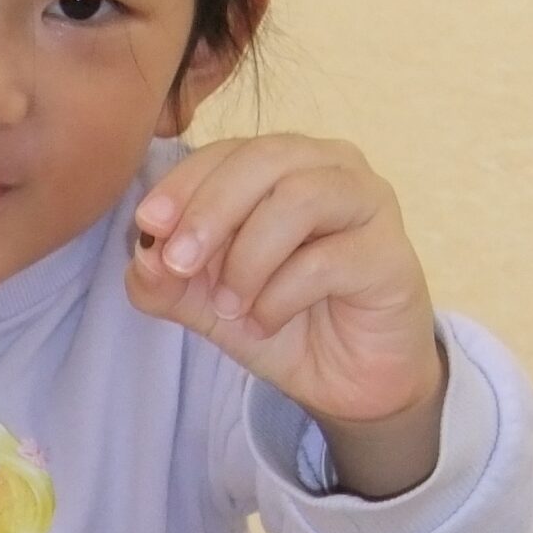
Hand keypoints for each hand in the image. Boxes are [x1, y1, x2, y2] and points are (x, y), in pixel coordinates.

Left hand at [129, 136, 444, 492]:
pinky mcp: (390, 255)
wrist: (349, 381)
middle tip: (179, 263)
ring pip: (299, 199)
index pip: (229, 151)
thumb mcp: (208, 302)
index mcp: (285, 164)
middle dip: (211, 210)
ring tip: (229, 306)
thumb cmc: (285, 320)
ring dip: (248, 257)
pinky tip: (265, 322)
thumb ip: (167, 280)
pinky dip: (280, 296)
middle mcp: (332, 168)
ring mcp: (368, 205)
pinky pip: (326, 260)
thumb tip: (143, 255)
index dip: (184, 183)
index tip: (148, 224)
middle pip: (265, 159)